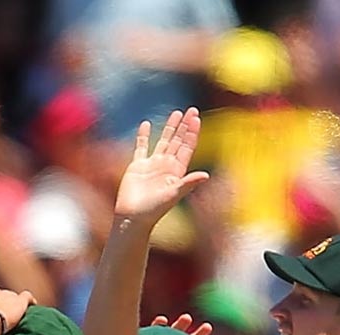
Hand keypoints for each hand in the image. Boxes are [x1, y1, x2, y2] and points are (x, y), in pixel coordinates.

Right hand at [114, 110, 208, 225]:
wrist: (133, 218)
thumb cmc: (154, 210)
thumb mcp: (173, 195)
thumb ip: (188, 183)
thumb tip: (206, 175)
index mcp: (177, 171)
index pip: (187, 147)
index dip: (192, 133)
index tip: (196, 119)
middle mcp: (166, 166)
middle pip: (178, 141)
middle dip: (185, 126)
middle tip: (192, 110)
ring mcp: (152, 165)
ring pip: (163, 141)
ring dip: (170, 127)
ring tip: (176, 113)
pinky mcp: (137, 166)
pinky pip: (141, 147)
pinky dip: (143, 136)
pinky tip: (146, 124)